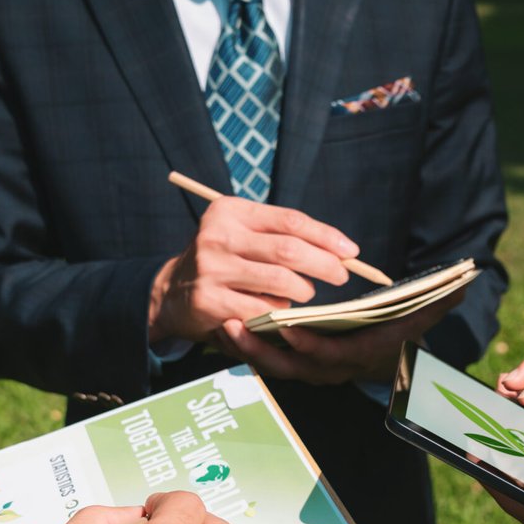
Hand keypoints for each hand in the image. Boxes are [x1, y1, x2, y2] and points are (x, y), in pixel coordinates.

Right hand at [149, 198, 357, 343]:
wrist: (172, 291)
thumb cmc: (223, 261)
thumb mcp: (243, 235)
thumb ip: (281, 236)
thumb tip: (339, 250)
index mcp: (231, 211)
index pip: (290, 220)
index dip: (326, 236)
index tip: (351, 251)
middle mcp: (218, 235)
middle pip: (289, 250)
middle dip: (324, 264)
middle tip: (341, 276)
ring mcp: (212, 268)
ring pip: (280, 281)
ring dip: (302, 291)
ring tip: (305, 294)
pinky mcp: (209, 300)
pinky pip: (262, 309)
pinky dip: (278, 313)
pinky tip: (279, 312)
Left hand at [217, 287, 465, 385]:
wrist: (388, 356)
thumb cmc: (400, 332)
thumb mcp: (419, 319)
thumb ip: (434, 304)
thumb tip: (461, 286)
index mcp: (359, 358)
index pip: (331, 358)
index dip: (309, 346)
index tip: (289, 329)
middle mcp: (331, 370)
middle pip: (291, 367)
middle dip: (262, 350)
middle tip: (236, 326)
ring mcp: (310, 369)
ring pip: (273, 366)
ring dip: (246, 349)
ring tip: (223, 324)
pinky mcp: (294, 362)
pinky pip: (266, 359)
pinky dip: (245, 346)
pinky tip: (224, 324)